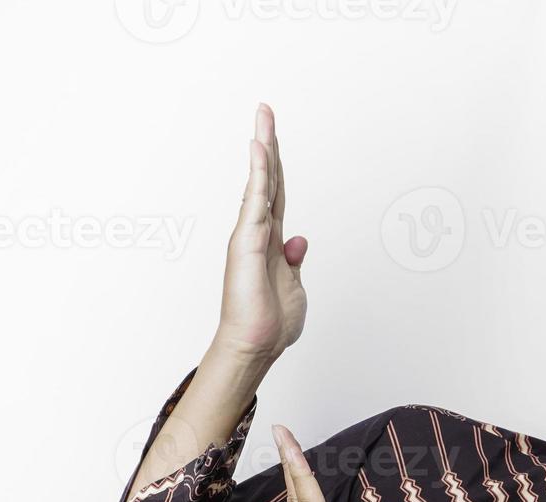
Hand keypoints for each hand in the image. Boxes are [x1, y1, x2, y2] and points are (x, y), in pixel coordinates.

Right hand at [215, 103, 307, 360]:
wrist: (255, 345)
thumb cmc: (270, 323)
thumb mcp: (294, 286)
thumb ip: (294, 261)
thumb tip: (298, 239)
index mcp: (271, 241)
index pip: (275, 194)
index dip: (276, 166)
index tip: (272, 139)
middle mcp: (258, 232)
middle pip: (267, 179)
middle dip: (268, 144)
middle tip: (265, 111)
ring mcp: (250, 235)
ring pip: (260, 182)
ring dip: (263, 148)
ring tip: (263, 117)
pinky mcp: (247, 241)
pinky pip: (256, 200)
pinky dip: (260, 174)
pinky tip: (260, 149)